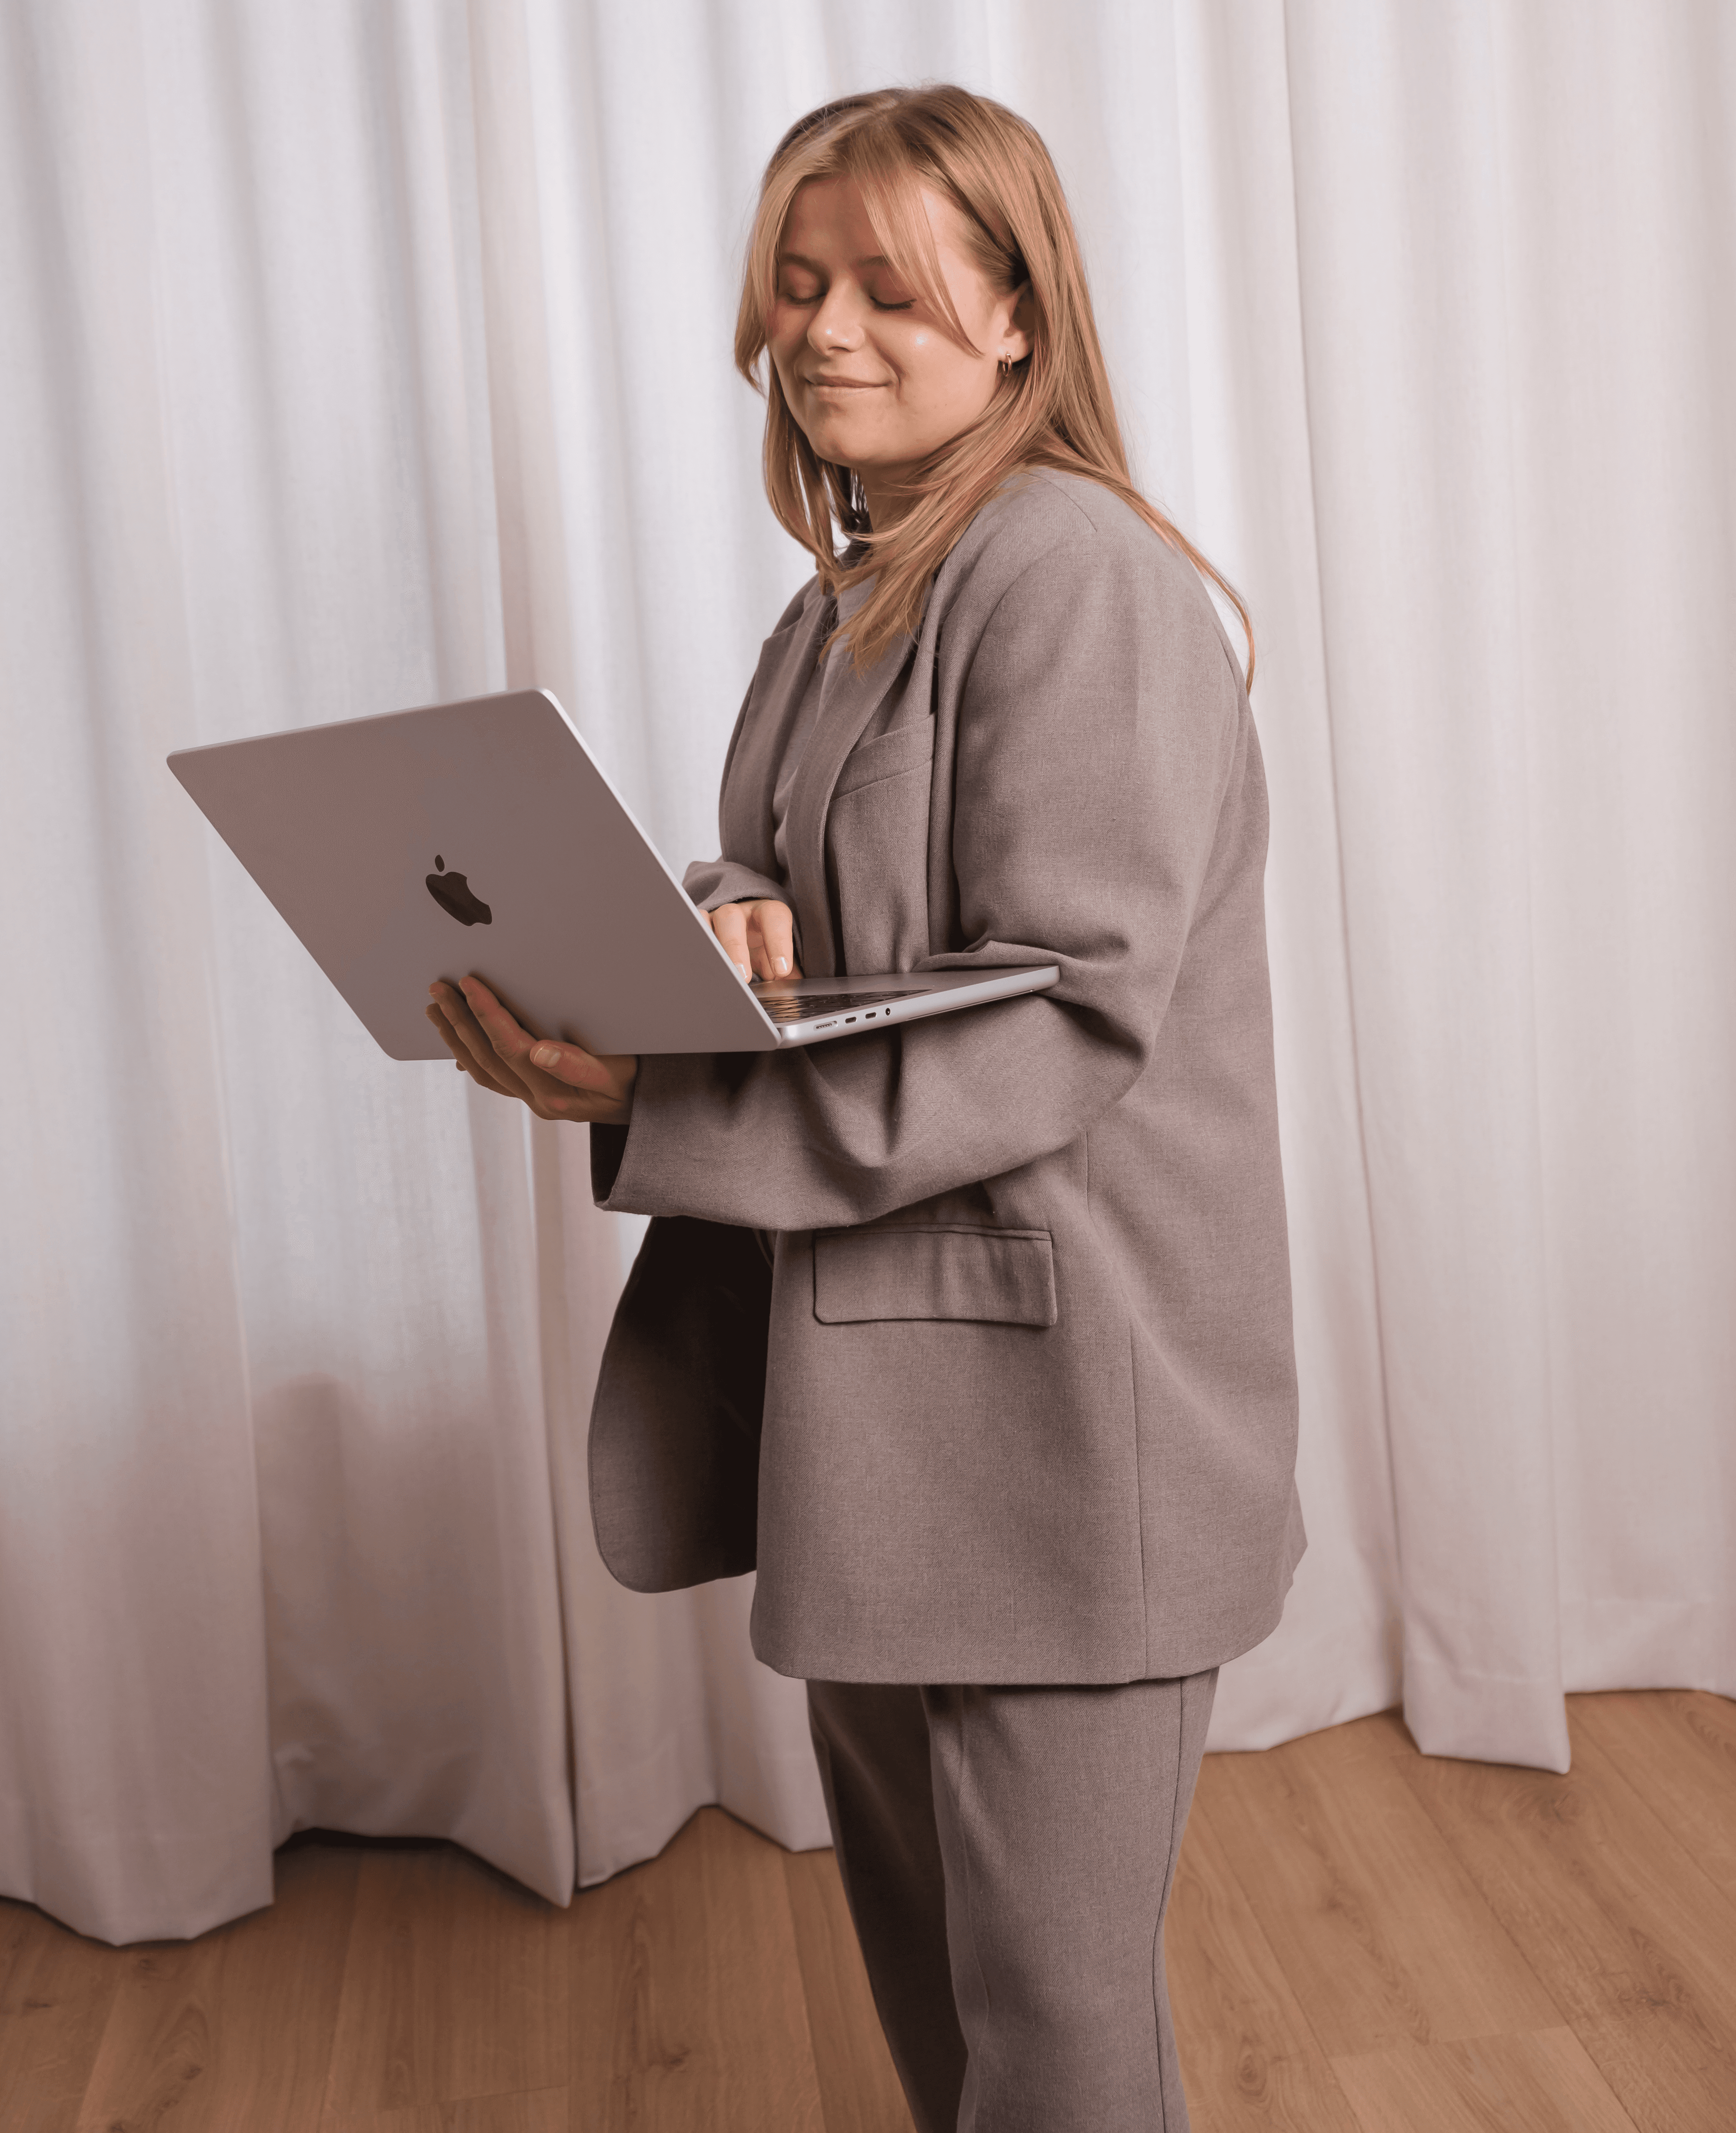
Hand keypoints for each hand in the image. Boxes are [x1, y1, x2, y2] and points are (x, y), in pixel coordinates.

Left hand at [426, 976, 636, 1123]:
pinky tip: (458, 1043)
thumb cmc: (637, 1084)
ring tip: (436, 1009)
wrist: (653, 1112)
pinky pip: (493, 1078)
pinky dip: (470, 1057)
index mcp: (554, 1092)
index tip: (469, 983)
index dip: (486, 1012)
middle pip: (487, 1056)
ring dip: (457, 1037)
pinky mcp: (535, 1097)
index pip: (509, 1046)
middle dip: (460, 1019)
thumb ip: (577, 1066)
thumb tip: (538, 1051)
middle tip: (438, 988)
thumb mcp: (617, 1073)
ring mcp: (534, 1101)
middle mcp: (538, 1100)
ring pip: (483, 1068)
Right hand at [699, 899, 801, 982]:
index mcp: (765, 913)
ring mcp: (715, 919)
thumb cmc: (763, 943)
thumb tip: (796, 995)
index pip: (774, 916)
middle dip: (735, 947)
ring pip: (708, 922)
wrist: (746, 931)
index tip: (781, 969)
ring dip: (714, 949)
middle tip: (743, 978)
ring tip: (719, 976)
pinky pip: (693, 929)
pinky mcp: (700, 928)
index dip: (778, 941)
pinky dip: (696, 946)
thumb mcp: (776, 954)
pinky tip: (700, 967)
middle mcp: (738, 912)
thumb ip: (788, 972)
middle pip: (732, 917)